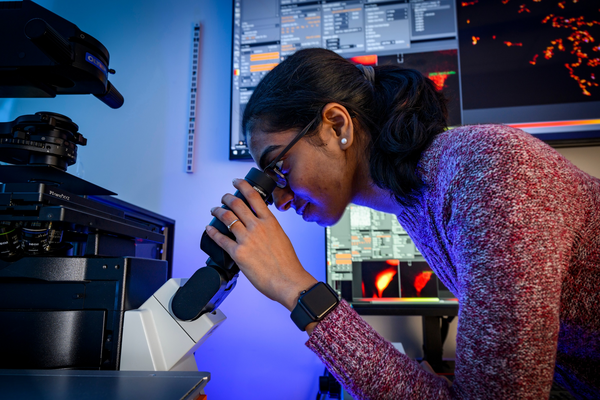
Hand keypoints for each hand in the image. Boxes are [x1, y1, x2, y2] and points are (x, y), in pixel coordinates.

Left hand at [205, 178, 316, 311]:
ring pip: (227, 218)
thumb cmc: (288, 264)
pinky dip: (212, 232)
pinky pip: (221, 239)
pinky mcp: (238, 253)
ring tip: (214, 210)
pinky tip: (209, 229)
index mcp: (270, 222)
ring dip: (218, 212)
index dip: (243, 186)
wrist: (289, 281)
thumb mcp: (282, 238)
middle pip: (237, 204)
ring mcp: (247, 239)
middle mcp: (258, 227)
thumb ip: (269, 229)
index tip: (237, 182)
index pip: (254, 197)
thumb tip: (260, 228)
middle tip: (223, 197)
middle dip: (226, 198)